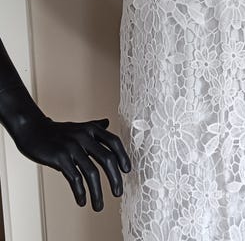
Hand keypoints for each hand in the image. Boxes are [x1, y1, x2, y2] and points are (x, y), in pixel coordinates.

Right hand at [11, 115, 130, 210]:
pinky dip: (80, 191)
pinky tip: (82, 201)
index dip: (123, 156)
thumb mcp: (79, 127)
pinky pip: (74, 177)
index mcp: (92, 129)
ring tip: (99, 206)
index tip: (127, 170)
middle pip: (107, 158)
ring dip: (97, 192)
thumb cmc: (58, 131)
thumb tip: (107, 122)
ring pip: (91, 172)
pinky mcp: (60, 157)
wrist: (33, 129)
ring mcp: (72, 147)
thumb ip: (94, 127)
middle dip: (115, 178)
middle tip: (118, 193)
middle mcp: (85, 136)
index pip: (114, 142)